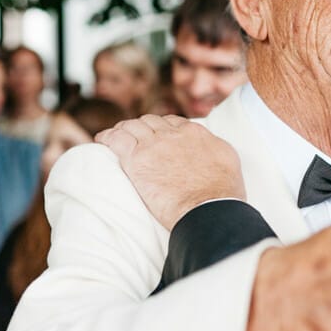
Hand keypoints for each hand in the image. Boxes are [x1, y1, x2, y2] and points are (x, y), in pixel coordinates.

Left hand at [95, 115, 245, 229]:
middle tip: (134, 136)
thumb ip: (214, 147)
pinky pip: (115, 139)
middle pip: (151, 121)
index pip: (173, 122)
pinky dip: (107, 137)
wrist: (208, 208)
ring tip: (115, 137)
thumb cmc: (223, 193)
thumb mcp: (228, 160)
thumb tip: (209, 145)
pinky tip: (101, 141)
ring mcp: (154, 144)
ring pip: (132, 126)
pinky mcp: (137, 159)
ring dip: (123, 129)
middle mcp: (174, 134)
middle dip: (141, 127)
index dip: (162, 128)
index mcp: (196, 133)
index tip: (157, 136)